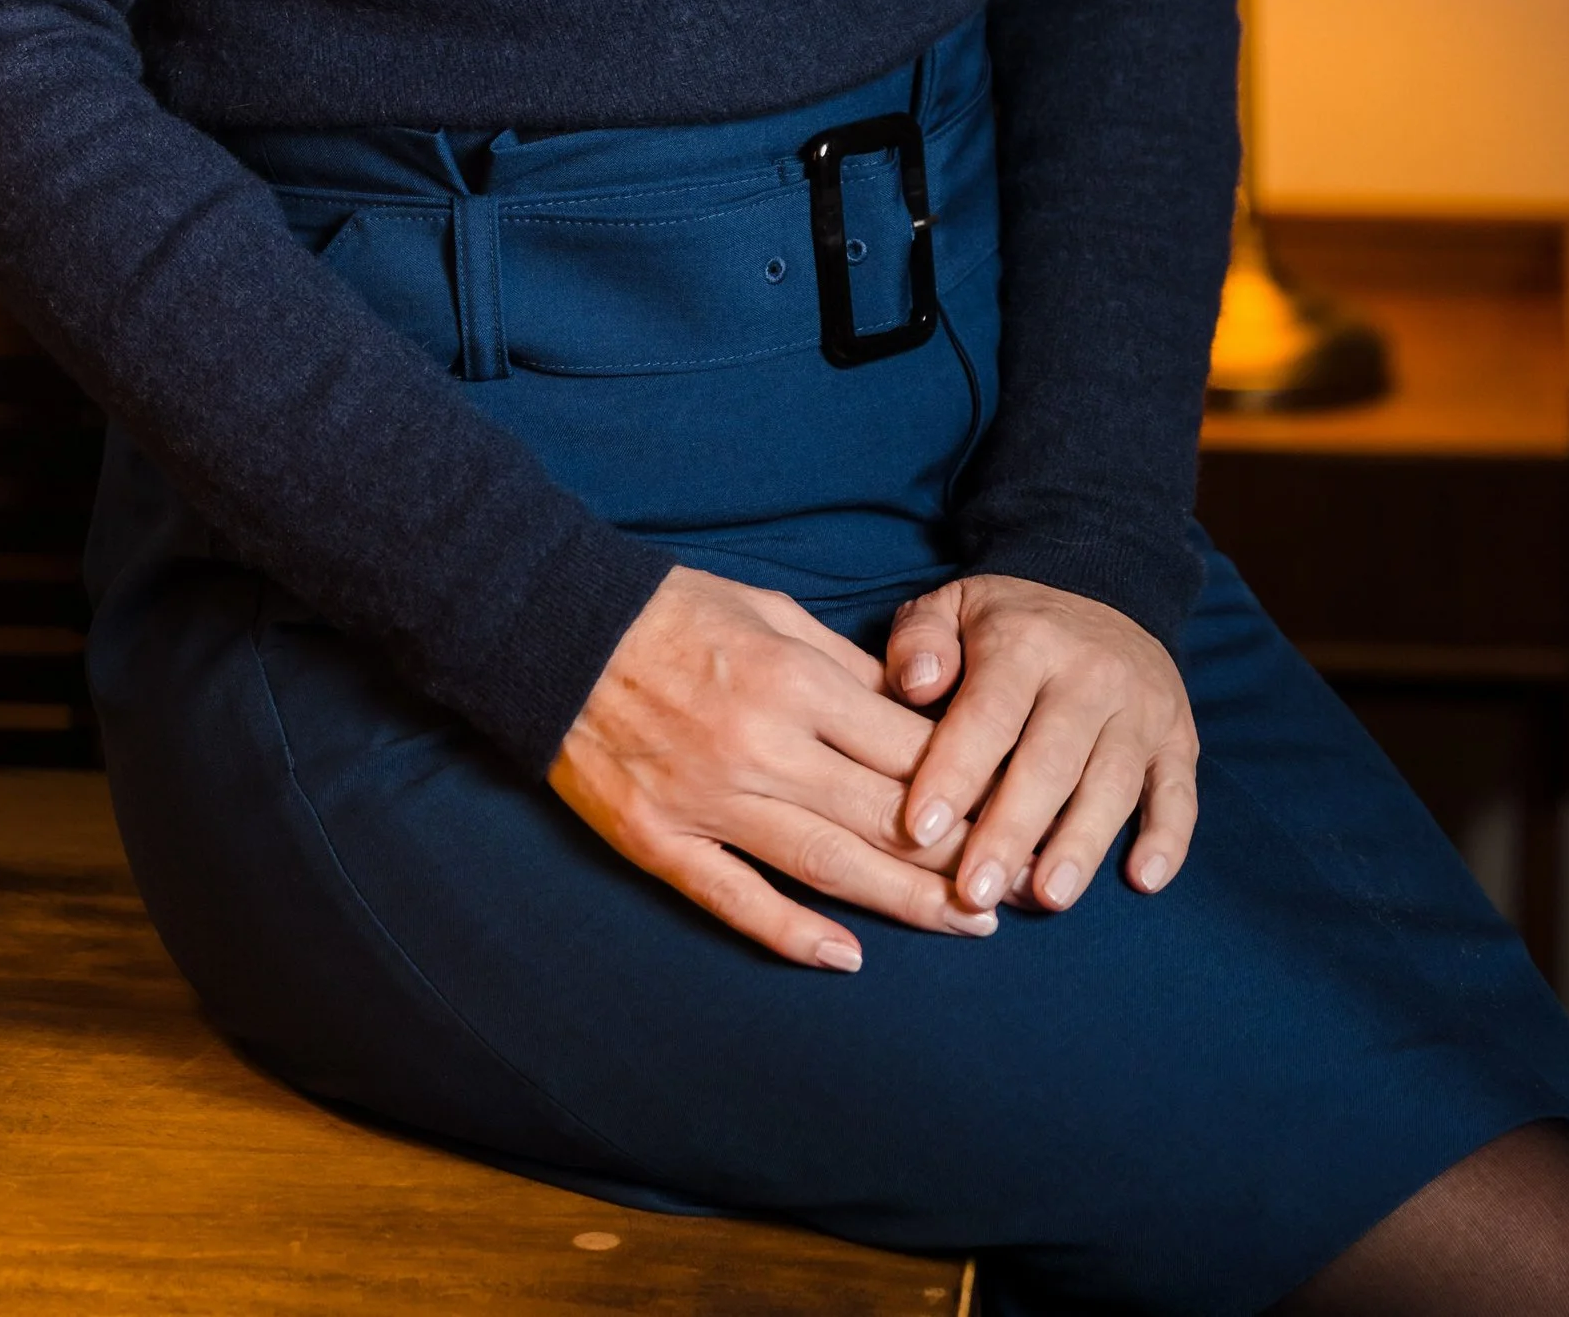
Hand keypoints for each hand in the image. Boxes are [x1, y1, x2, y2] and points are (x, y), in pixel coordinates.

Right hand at [549, 565, 1004, 970]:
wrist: (550, 627)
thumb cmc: (670, 611)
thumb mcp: (769, 609)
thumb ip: (844, 665)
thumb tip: (914, 713)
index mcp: (791, 679)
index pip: (906, 747)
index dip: (973, 783)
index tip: (1018, 808)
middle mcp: (759, 744)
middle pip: (882, 815)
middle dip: (961, 853)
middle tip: (1018, 885)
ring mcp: (708, 799)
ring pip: (826, 866)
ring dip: (905, 903)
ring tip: (968, 927)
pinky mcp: (660, 839)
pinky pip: (734, 898)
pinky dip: (791, 933)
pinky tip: (845, 959)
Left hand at [885, 572, 1197, 914]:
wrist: (1104, 591)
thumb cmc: (1007, 622)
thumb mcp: (950, 605)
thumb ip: (919, 640)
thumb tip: (914, 686)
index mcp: (1025, 641)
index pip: (988, 713)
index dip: (954, 772)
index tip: (920, 830)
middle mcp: (1090, 674)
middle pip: (1050, 761)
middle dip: (1011, 831)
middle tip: (975, 891)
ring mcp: (1141, 709)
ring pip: (1113, 784)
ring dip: (1080, 845)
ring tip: (1046, 898)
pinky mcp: (1179, 739)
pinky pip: (1180, 794)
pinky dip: (1168, 838)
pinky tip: (1143, 879)